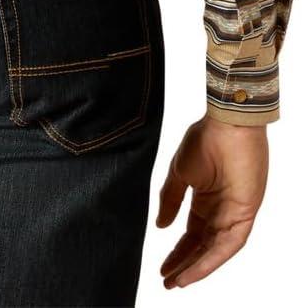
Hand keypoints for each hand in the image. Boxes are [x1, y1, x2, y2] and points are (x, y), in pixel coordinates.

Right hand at [156, 114, 267, 288]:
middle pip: (202, 246)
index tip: (161, 267)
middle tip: (167, 281)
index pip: (191, 234)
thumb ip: (170, 199)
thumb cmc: (204, 140)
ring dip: (197, 267)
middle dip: (184, 264)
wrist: (227, 124)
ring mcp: (233, 213)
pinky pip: (228, 245)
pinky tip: (194, 270)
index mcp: (205, 199)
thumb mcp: (180, 173)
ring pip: (214, 250)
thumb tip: (161, 227)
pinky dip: (211, 260)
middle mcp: (220, 210)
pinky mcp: (244, 214)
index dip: (177, 251)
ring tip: (177, 282)